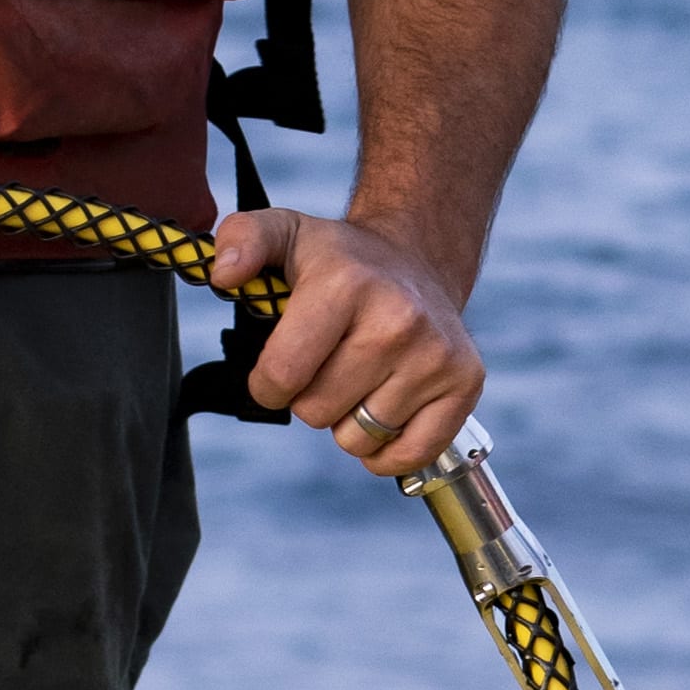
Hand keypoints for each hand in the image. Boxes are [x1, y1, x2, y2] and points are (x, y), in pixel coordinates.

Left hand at [213, 206, 483, 476]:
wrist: (418, 260)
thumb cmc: (339, 261)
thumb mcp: (284, 233)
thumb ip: (241, 239)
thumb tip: (225, 273)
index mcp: (345, 284)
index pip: (282, 376)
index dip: (267, 383)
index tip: (280, 364)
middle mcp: (398, 319)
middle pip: (316, 412)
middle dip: (309, 396)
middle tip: (329, 359)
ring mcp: (436, 354)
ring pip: (358, 439)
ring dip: (348, 421)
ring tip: (362, 376)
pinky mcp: (465, 382)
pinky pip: (409, 456)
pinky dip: (388, 449)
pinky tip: (387, 407)